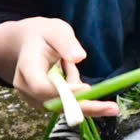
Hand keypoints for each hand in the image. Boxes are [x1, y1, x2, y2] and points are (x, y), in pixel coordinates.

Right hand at [2, 18, 118, 119]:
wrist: (27, 44)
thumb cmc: (42, 35)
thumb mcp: (55, 30)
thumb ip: (66, 42)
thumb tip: (79, 57)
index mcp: (27, 68)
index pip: (42, 87)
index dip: (64, 91)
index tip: (87, 88)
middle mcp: (26, 89)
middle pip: (56, 105)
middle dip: (85, 106)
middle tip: (113, 108)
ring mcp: (34, 99)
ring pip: (65, 106)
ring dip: (78, 91)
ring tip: (66, 63)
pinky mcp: (45, 104)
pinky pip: (67, 105)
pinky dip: (77, 93)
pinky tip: (67, 70)